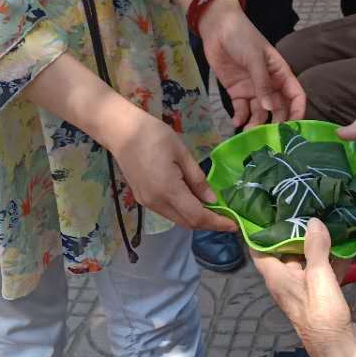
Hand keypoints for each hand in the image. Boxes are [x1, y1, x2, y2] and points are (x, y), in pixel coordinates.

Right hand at [105, 102, 236, 231]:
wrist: (121, 131)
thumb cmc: (154, 136)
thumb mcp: (182, 153)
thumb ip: (198, 179)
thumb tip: (212, 200)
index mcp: (168, 190)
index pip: (197, 216)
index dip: (217, 223)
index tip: (234, 225)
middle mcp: (156, 203)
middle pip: (187, 222)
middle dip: (209, 223)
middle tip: (226, 217)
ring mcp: (147, 202)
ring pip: (177, 219)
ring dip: (196, 218)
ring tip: (213, 209)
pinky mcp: (142, 198)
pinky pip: (167, 212)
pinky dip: (183, 211)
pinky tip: (193, 201)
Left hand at [197, 0, 306, 129]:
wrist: (217, 27)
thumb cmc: (242, 36)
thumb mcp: (255, 58)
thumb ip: (262, 83)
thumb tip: (270, 108)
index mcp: (280, 73)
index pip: (295, 95)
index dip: (297, 111)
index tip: (293, 127)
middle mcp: (269, 84)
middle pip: (278, 108)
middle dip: (275, 123)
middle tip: (268, 137)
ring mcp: (253, 89)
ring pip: (259, 112)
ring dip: (256, 124)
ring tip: (248, 133)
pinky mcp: (237, 91)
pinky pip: (242, 109)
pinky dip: (240, 118)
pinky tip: (236, 122)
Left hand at [252, 219, 355, 356]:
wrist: (338, 349)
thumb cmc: (321, 314)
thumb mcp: (319, 277)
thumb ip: (316, 248)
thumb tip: (312, 221)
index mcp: (276, 277)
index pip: (258, 249)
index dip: (260, 229)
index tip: (268, 208)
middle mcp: (285, 281)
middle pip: (284, 251)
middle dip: (294, 230)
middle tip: (305, 206)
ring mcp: (302, 288)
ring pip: (305, 260)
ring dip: (315, 243)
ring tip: (326, 218)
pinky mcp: (319, 294)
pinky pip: (321, 270)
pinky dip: (330, 258)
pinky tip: (344, 244)